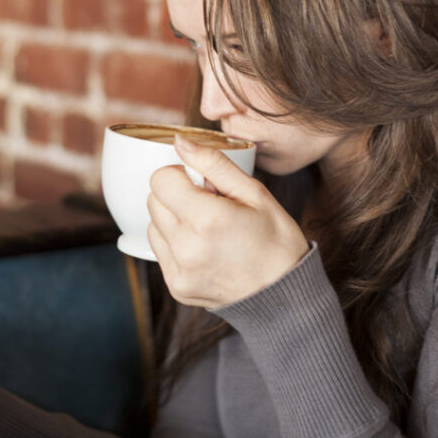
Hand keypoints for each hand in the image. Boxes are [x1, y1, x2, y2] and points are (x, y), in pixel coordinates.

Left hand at [147, 136, 309, 308]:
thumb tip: (180, 142)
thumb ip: (213, 163)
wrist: (284, 295)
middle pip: (154, 200)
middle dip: (176, 195)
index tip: (203, 184)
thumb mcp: (254, 193)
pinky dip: (175, 243)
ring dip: (173, 219)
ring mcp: (179, 271)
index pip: (160, 179)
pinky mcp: (176, 286)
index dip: (180, 174)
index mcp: (206, 219)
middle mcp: (186, 247)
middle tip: (210, 206)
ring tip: (207, 229)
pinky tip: (203, 247)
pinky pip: (160, 250)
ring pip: (152, 225)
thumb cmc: (276, 240)